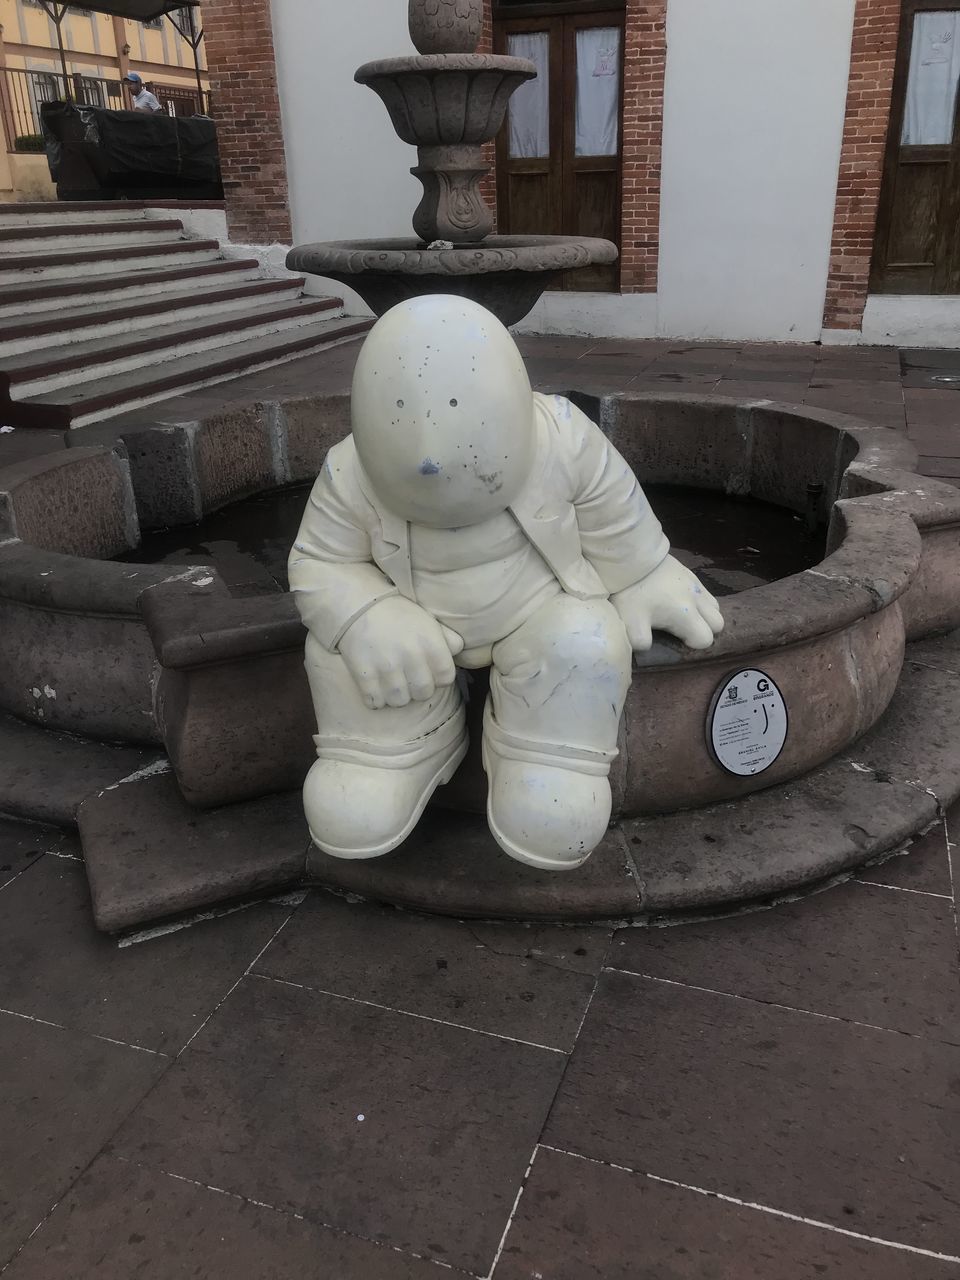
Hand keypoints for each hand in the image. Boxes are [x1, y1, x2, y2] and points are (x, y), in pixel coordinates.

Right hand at [339, 597, 463, 708]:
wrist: (358, 604)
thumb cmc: (398, 614)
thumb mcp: (428, 620)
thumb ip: (448, 638)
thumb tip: (458, 653)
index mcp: (431, 643)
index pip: (446, 678)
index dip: (437, 677)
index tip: (427, 670)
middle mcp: (411, 656)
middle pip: (424, 693)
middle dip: (417, 688)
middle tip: (408, 677)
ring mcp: (387, 667)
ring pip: (400, 702)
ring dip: (396, 695)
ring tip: (391, 682)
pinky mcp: (364, 674)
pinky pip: (375, 702)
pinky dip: (375, 698)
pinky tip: (375, 685)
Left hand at [613, 556, 723, 650]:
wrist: (630, 557)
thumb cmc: (631, 592)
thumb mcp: (630, 622)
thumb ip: (641, 642)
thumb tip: (648, 650)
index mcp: (685, 614)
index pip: (706, 639)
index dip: (693, 644)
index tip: (677, 640)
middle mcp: (697, 599)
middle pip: (718, 624)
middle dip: (705, 630)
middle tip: (683, 629)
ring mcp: (696, 584)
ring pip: (715, 607)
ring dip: (704, 615)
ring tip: (682, 616)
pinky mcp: (690, 573)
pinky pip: (705, 592)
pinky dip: (699, 600)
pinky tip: (679, 599)